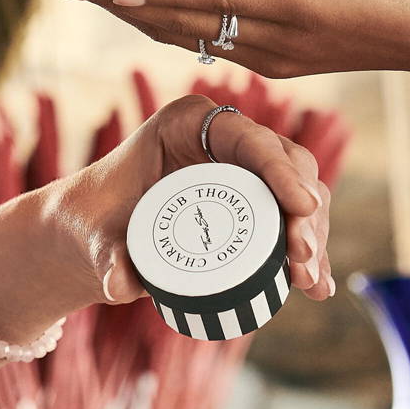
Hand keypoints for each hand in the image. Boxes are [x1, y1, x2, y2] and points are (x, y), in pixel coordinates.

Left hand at [0, 94, 332, 335]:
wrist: (93, 236)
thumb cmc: (92, 223)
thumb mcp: (95, 239)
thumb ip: (105, 257)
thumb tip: (121, 284)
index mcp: (186, 122)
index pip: (249, 138)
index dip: (283, 172)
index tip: (303, 208)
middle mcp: (222, 136)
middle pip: (286, 162)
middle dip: (305, 211)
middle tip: (304, 261)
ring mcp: (240, 165)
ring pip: (296, 189)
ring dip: (311, 233)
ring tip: (310, 283)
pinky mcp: (249, 197)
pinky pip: (289, 215)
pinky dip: (304, 248)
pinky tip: (317, 287)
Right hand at [39, 0, 409, 87]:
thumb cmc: (400, 11)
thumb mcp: (332, 6)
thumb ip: (292, 5)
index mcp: (258, 45)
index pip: (179, 26)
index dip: (129, 9)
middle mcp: (252, 44)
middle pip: (163, 22)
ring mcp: (268, 29)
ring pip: (177, 13)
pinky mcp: (290, 8)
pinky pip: (215, 4)